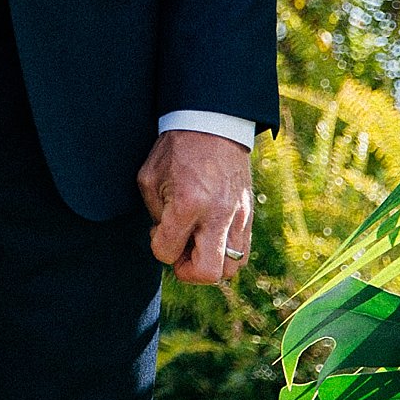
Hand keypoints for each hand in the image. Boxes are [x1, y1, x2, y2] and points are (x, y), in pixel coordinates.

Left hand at [138, 129, 253, 285]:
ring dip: (209, 264)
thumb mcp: (150, 178)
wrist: (212, 126)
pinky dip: (225, 255)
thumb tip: (165, 240)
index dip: (158, 248)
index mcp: (188, 203)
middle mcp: (218, 215)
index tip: (157, 232)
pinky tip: (209, 236)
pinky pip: (243, 253)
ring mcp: (238, 217)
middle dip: (186, 271)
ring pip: (231, 269)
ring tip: (195, 244)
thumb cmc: (176, 150)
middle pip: (208, 273)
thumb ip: (155, 215)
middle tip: (178, 252)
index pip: (168, 252)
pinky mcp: (250, 217)